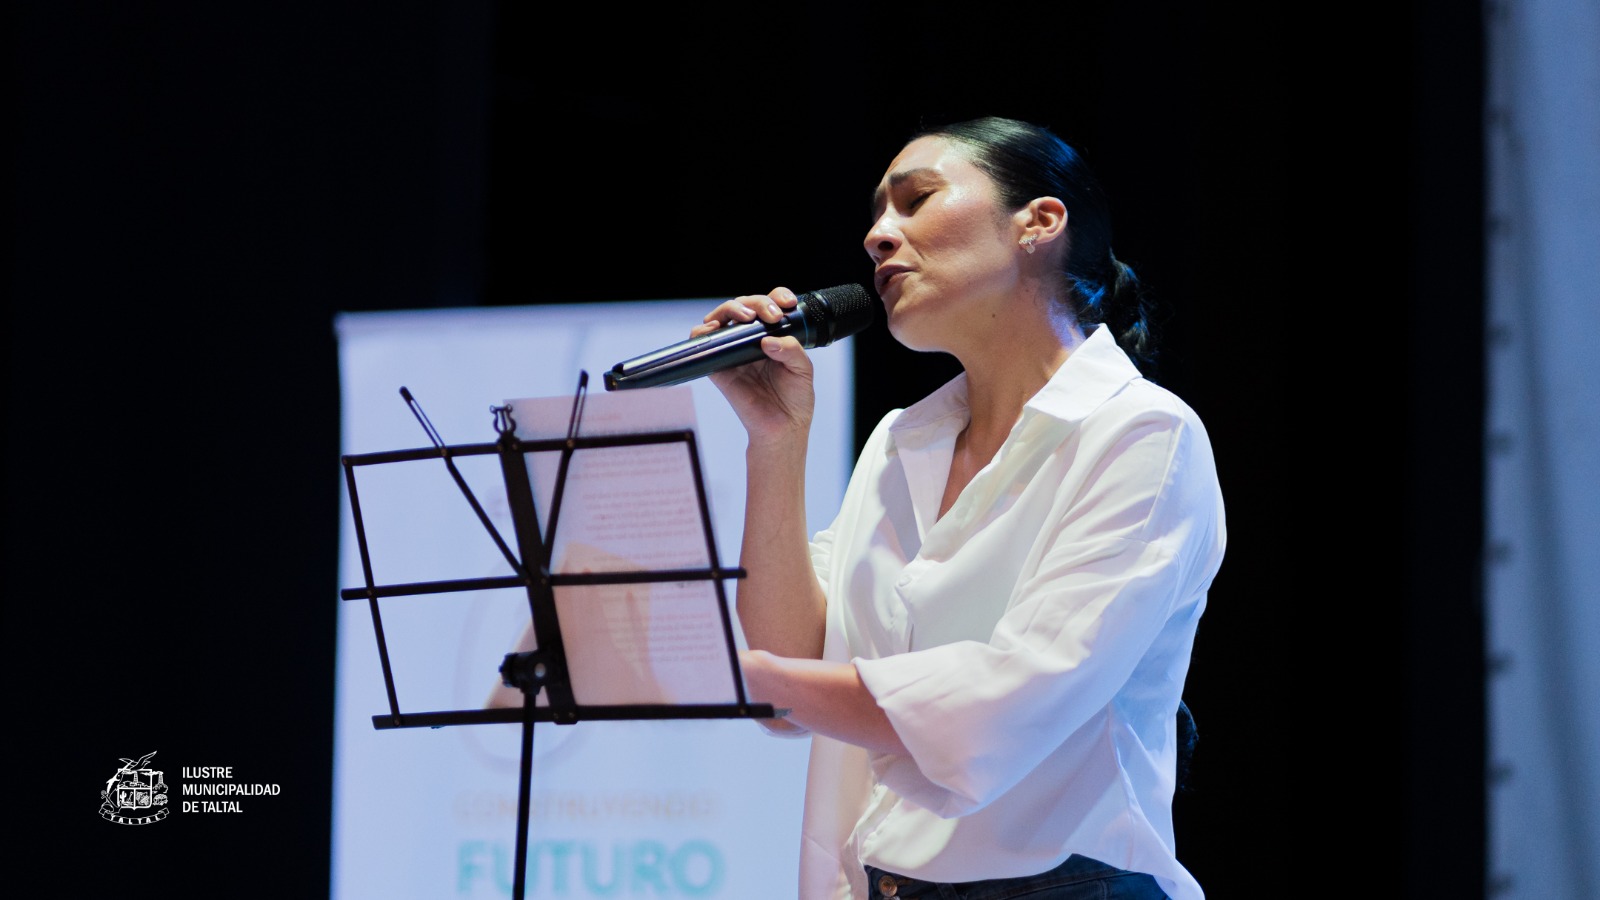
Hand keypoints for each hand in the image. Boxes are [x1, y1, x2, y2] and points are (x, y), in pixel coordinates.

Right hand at [691, 287, 813, 447]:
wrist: (783, 427)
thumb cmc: (794, 399)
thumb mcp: (803, 369)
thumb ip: (791, 349)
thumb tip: (767, 340)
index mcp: (772, 336)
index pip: (769, 305)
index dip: (776, 296)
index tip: (787, 303)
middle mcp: (750, 340)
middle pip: (744, 306)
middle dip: (756, 302)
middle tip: (771, 315)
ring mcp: (732, 352)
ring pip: (721, 318)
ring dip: (730, 309)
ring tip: (747, 317)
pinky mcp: (718, 367)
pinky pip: (702, 343)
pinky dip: (703, 331)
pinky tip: (716, 329)